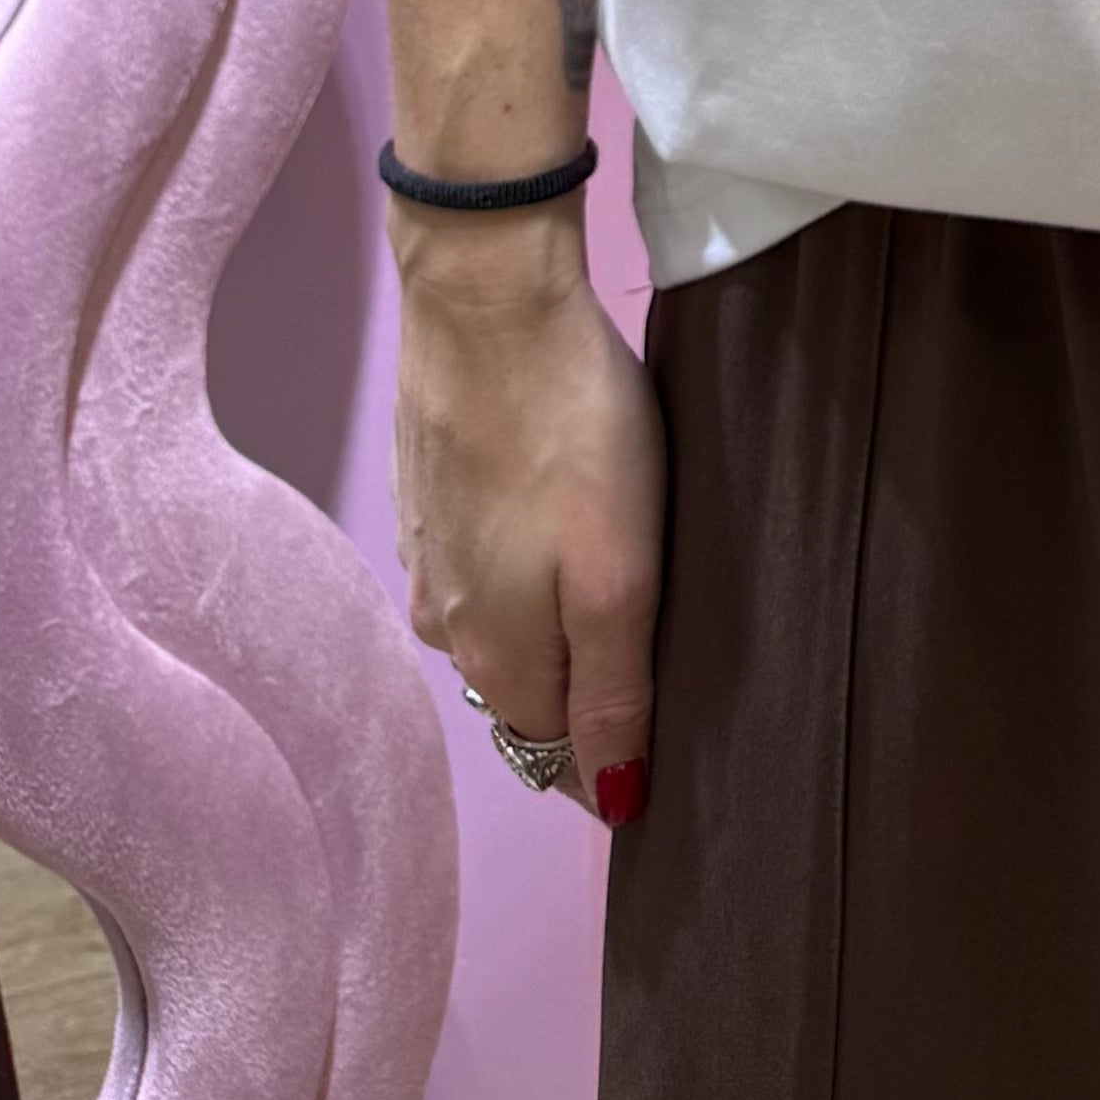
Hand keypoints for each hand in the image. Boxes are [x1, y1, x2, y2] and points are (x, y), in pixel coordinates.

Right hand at [390, 207, 663, 826]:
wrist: (485, 294)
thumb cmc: (571, 433)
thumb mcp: (619, 577)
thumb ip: (614, 694)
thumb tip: (614, 805)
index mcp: (494, 657)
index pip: (559, 750)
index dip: (615, 752)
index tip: (674, 728)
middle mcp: (444, 622)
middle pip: (529, 688)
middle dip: (588, 689)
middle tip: (664, 637)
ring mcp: (425, 552)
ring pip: (505, 623)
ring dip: (557, 619)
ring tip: (623, 568)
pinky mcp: (426, 490)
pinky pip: (484, 560)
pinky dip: (525, 557)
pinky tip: (562, 511)